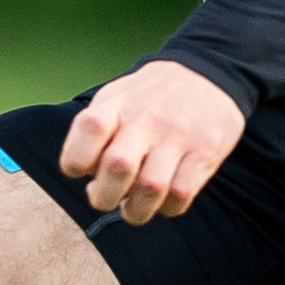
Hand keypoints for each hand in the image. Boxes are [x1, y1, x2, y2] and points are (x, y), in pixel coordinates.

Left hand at [61, 60, 246, 225]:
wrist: (209, 73)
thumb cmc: (152, 97)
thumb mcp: (117, 98)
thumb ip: (95, 133)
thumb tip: (89, 178)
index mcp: (117, 104)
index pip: (88, 129)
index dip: (76, 160)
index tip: (82, 171)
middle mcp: (146, 119)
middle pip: (117, 166)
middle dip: (103, 197)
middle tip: (107, 199)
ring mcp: (177, 135)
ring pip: (151, 188)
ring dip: (136, 211)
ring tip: (133, 209)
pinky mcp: (204, 151)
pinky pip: (181, 194)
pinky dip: (167, 208)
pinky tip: (163, 202)